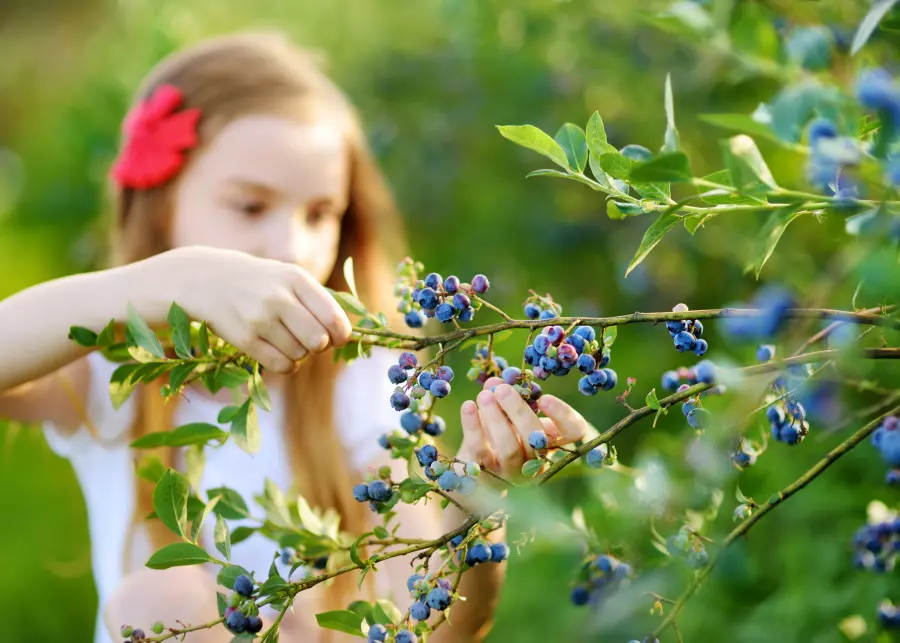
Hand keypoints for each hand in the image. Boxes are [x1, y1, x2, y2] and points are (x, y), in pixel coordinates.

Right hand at [160, 247, 352, 373]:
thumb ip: (316, 300)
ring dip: (299, 354)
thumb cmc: (258, 282)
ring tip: (287, 339)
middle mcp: (279, 298)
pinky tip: (280, 353)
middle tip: (310, 339)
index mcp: (296, 279)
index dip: (341, 334)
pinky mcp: (244, 339)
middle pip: (319, 340)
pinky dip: (287, 365)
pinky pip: (281, 365)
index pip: (334, 317)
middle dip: (319, 345)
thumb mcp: (287, 277)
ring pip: (300, 354)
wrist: (205, 279)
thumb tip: (344, 334)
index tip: (337, 337)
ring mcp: (260, 319)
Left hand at [457, 376, 590, 477]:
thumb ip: (505, 395)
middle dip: (519, 410)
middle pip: (537, 438)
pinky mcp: (486, 475)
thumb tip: (496, 383)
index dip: (564, 415)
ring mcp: (512, 471)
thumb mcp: (506, 414)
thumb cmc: (496, 435)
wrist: (471, 472)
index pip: (574, 431)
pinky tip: (468, 406)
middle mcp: (536, 460)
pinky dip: (473, 426)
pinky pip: (481, 450)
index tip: (544, 398)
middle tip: (503, 389)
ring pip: (510, 448)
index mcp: (550, 441)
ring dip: (496, 418)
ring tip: (485, 396)